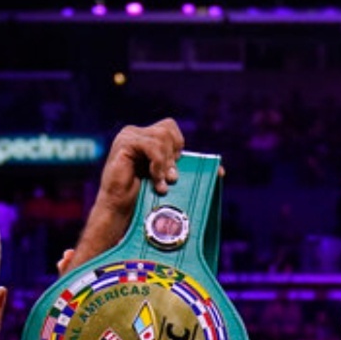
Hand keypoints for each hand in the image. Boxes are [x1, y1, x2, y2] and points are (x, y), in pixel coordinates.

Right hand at [65, 118, 187, 268]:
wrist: (120, 212)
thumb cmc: (142, 199)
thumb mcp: (169, 180)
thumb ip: (186, 170)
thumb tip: (221, 171)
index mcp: (145, 138)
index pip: (170, 127)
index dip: (178, 147)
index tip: (175, 171)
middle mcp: (135, 133)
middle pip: (168, 130)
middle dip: (174, 156)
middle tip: (171, 178)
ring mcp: (127, 137)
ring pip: (162, 138)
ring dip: (166, 164)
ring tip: (163, 184)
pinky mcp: (124, 145)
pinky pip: (151, 147)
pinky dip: (158, 166)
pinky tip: (156, 183)